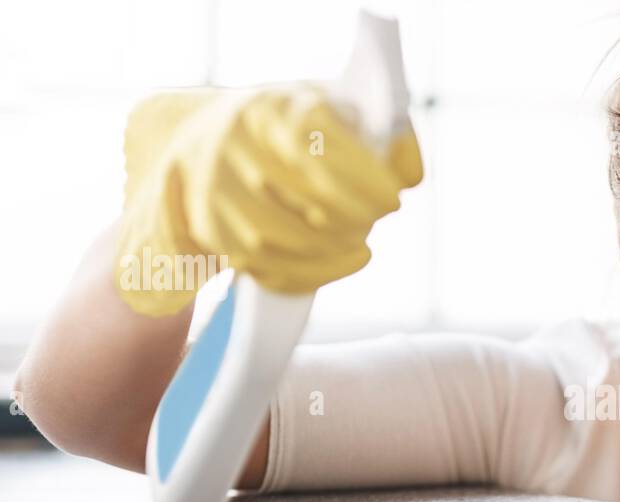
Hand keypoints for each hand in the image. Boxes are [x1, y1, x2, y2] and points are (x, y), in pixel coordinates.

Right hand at [115, 84, 421, 315]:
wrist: (209, 139)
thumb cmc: (291, 127)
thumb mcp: (333, 110)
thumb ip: (383, 135)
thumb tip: (410, 176)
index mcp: (270, 110)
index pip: (318, 148)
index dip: (363, 180)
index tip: (391, 198)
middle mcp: (235, 148)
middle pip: (303, 199)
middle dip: (353, 217)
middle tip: (374, 217)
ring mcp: (217, 192)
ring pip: (281, 240)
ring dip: (333, 250)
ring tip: (359, 241)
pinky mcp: (212, 230)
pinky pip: (265, 268)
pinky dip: (313, 274)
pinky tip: (342, 260)